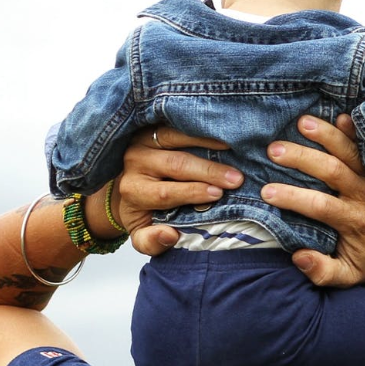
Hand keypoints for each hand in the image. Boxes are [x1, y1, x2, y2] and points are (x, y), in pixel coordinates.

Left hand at [113, 129, 242, 254]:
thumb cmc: (144, 212)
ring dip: (207, 142)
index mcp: (133, 191)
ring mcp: (143, 140)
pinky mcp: (152, 126)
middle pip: (174, 164)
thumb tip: (170, 235)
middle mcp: (134, 162)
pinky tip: (222, 131)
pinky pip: (177, 123)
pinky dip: (200, 127)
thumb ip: (151, 242)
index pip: (164, 193)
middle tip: (235, 178)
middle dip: (208, 171)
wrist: (128, 186)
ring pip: (175, 137)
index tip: (218, 195)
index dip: (192, 192)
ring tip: (233, 148)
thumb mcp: (142, 235)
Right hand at [263, 114, 364, 288]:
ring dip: (327, 135)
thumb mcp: (348, 276)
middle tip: (273, 149)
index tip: (266, 192)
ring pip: (351, 152)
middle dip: (303, 158)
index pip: (320, 206)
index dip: (293, 197)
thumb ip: (322, 271)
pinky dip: (356, 130)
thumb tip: (298, 256)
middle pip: (333, 171)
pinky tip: (340, 115)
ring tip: (302, 122)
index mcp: (354, 221)